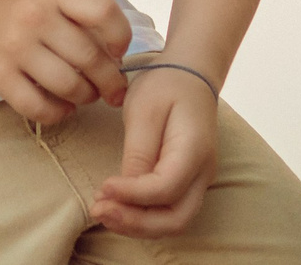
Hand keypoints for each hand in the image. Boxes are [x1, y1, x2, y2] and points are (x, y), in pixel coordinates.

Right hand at [0, 0, 129, 127]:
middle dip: (110, 82)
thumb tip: (119, 59)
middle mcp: (33, 17)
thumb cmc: (12, 12)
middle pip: (91, 58)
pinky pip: (41, 107)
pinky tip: (61, 108)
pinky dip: (59, 114)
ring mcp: (13, 47)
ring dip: (86, 98)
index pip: (102, 11)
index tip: (118, 52)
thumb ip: (78, 17)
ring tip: (84, 95)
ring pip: (70, 87)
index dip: (121, 36)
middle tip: (112, 90)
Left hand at [93, 67, 218, 236]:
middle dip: (136, 222)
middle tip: (98, 210)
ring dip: (137, 224)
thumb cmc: (165, 86)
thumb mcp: (145, 109)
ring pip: (174, 222)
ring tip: (101, 211)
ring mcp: (198, 181)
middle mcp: (203, 173)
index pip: (166, 188)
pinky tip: (116, 207)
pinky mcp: (187, 183)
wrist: (190, 75)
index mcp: (194, 149)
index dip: (132, 195)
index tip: (103, 187)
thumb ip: (138, 151)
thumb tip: (123, 191)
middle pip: (176, 218)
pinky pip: (169, 211)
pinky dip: (143, 217)